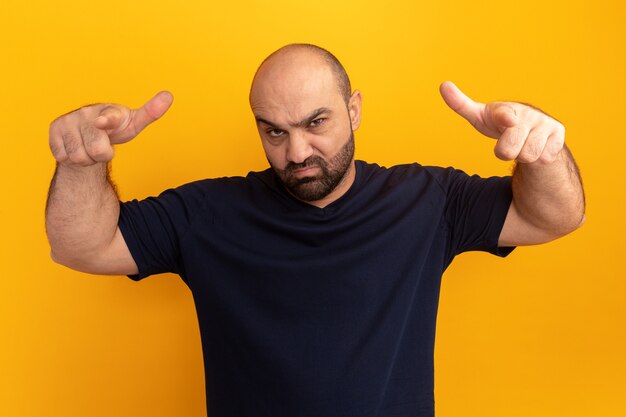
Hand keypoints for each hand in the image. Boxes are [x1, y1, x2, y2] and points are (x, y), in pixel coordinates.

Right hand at [49, 91, 173, 166]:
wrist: (88, 134)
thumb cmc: (114, 128)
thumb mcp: (132, 124)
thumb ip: (150, 113)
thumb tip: (169, 95)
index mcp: (109, 112)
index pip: (110, 118)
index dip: (107, 121)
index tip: (102, 122)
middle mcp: (87, 113)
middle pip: (97, 150)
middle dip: (102, 155)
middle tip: (103, 146)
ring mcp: (68, 120)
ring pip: (79, 157)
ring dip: (87, 159)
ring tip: (89, 147)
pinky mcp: (53, 130)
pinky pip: (63, 157)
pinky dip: (71, 159)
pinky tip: (76, 147)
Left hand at [439, 81, 564, 163]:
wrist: (532, 133)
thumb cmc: (500, 124)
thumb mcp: (480, 117)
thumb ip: (462, 105)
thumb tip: (443, 85)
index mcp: (505, 110)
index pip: (505, 115)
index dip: (505, 118)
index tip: (507, 119)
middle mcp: (527, 113)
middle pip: (509, 150)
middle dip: (505, 152)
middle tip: (508, 143)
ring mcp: (545, 123)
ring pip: (528, 156)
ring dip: (521, 156)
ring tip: (521, 145)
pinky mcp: (559, 134)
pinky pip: (544, 158)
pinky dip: (537, 159)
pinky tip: (536, 147)